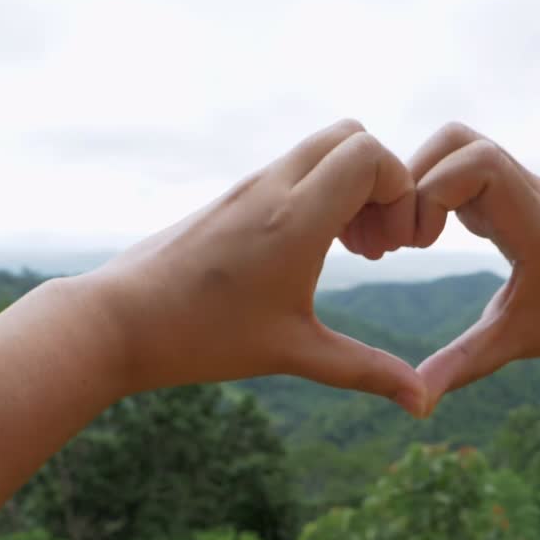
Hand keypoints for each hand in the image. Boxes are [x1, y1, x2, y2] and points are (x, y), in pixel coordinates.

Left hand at [83, 119, 427, 414]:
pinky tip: (311, 253)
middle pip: (351, 135)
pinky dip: (317, 194)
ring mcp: (248, 186)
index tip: (393, 246)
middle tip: (377, 243)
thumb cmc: (202, 337)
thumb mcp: (292, 353)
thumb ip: (366, 371)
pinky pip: (291, 169)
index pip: (369, 153)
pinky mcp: (231, 196)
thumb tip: (422, 404)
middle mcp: (273, 187)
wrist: (117, 320)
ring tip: (350, 250)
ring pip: (319, 149)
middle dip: (381, 181)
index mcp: (295, 217)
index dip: (399, 189)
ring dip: (349, 187)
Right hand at [407, 122, 539, 414]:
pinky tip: (425, 234)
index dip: (434, 190)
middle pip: (457, 139)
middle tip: (407, 237)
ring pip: (454, 143)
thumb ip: (464, 364)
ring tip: (413, 234)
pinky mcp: (502, 185)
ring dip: (419, 179)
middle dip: (415, 179)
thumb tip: (415, 403)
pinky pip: (456, 162)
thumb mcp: (513, 343)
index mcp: (531, 217)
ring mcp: (514, 180)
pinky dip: (429, 187)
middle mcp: (523, 187)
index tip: (422, 242)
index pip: (478, 162)